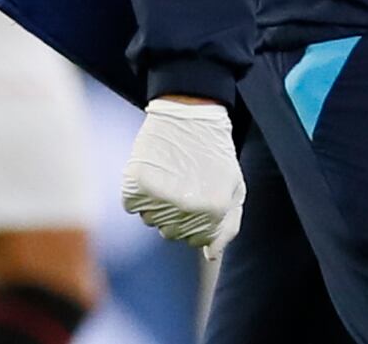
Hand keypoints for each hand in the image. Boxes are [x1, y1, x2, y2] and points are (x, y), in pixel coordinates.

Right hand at [121, 97, 245, 258]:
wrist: (191, 112)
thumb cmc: (215, 151)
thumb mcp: (234, 186)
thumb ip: (227, 226)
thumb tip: (211, 255)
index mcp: (213, 212)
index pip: (197, 241)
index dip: (198, 220)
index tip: (200, 195)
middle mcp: (186, 210)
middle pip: (172, 233)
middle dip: (179, 213)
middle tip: (185, 182)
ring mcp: (160, 198)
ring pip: (151, 220)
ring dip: (159, 203)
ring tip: (172, 173)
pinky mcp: (136, 184)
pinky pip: (132, 205)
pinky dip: (140, 192)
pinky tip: (155, 171)